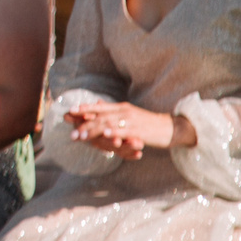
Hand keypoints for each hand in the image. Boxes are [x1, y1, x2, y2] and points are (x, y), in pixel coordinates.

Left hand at [63, 102, 189, 159]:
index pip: (99, 107)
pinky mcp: (139, 131)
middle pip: (100, 116)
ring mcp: (132, 121)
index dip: (83, 109)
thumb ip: (113, 111)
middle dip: (83, 124)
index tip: (68, 112)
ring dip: (93, 130)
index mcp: (121, 108)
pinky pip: (124, 131)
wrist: (172, 128)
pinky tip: (104, 135)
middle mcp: (124, 111)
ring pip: (108, 124)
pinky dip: (113, 132)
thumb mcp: (129, 115)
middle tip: (71, 132)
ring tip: (80, 136)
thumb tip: (97, 103)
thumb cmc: (148, 124)